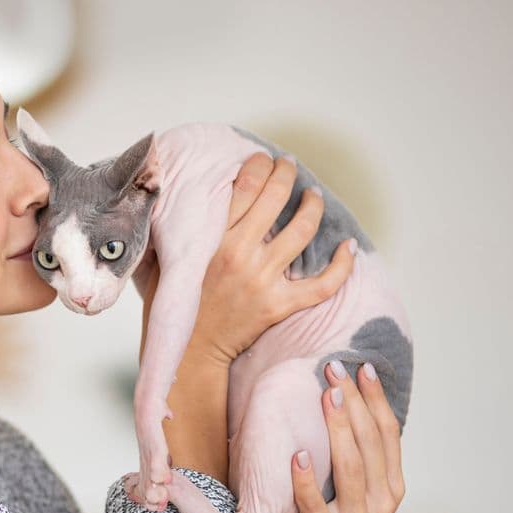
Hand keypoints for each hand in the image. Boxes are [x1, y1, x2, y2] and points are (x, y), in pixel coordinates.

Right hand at [140, 153, 356, 365]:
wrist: (189, 353)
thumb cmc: (175, 306)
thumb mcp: (163, 261)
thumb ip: (171, 232)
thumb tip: (170, 199)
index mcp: (212, 240)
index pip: (244, 187)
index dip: (258, 165)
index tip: (263, 159)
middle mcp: (240, 254)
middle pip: (275, 198)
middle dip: (286, 174)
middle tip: (289, 166)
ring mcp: (262, 280)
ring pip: (302, 231)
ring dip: (312, 206)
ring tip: (312, 196)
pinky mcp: (279, 305)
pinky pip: (322, 284)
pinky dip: (342, 265)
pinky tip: (349, 247)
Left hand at [282, 361, 405, 512]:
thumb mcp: (363, 502)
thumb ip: (362, 466)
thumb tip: (346, 412)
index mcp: (391, 490)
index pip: (388, 435)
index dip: (376, 399)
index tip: (364, 367)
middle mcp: (379, 504)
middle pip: (370, 442)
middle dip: (354, 402)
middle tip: (336, 368)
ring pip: (350, 467)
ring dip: (337, 428)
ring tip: (326, 396)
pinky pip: (315, 504)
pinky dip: (306, 479)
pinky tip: (298, 455)